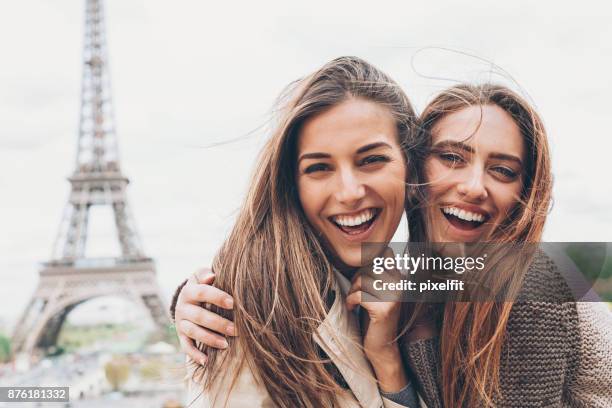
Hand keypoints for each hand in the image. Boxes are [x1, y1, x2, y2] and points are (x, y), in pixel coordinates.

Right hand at [174, 269, 235, 364]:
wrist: (186, 299)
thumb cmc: (202, 286)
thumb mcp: (200, 276)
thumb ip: (205, 274)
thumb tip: (212, 276)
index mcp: (189, 291)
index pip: (202, 293)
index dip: (217, 297)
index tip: (233, 303)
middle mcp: (182, 307)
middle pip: (199, 316)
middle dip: (218, 323)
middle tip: (235, 329)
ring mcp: (181, 323)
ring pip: (193, 332)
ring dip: (209, 339)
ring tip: (225, 344)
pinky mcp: (181, 336)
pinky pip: (186, 346)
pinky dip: (194, 355)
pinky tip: (206, 361)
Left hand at [345, 249, 407, 391]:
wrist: (381, 345)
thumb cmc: (374, 314)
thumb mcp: (376, 289)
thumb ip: (374, 271)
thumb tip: (364, 249)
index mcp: (401, 277)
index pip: (384, 253)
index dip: (367, 263)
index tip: (362, 280)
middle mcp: (401, 285)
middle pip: (369, 266)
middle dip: (357, 278)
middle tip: (355, 293)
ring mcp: (394, 297)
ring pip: (363, 280)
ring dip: (352, 291)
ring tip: (353, 301)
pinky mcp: (384, 310)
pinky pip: (359, 295)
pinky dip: (351, 301)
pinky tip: (352, 309)